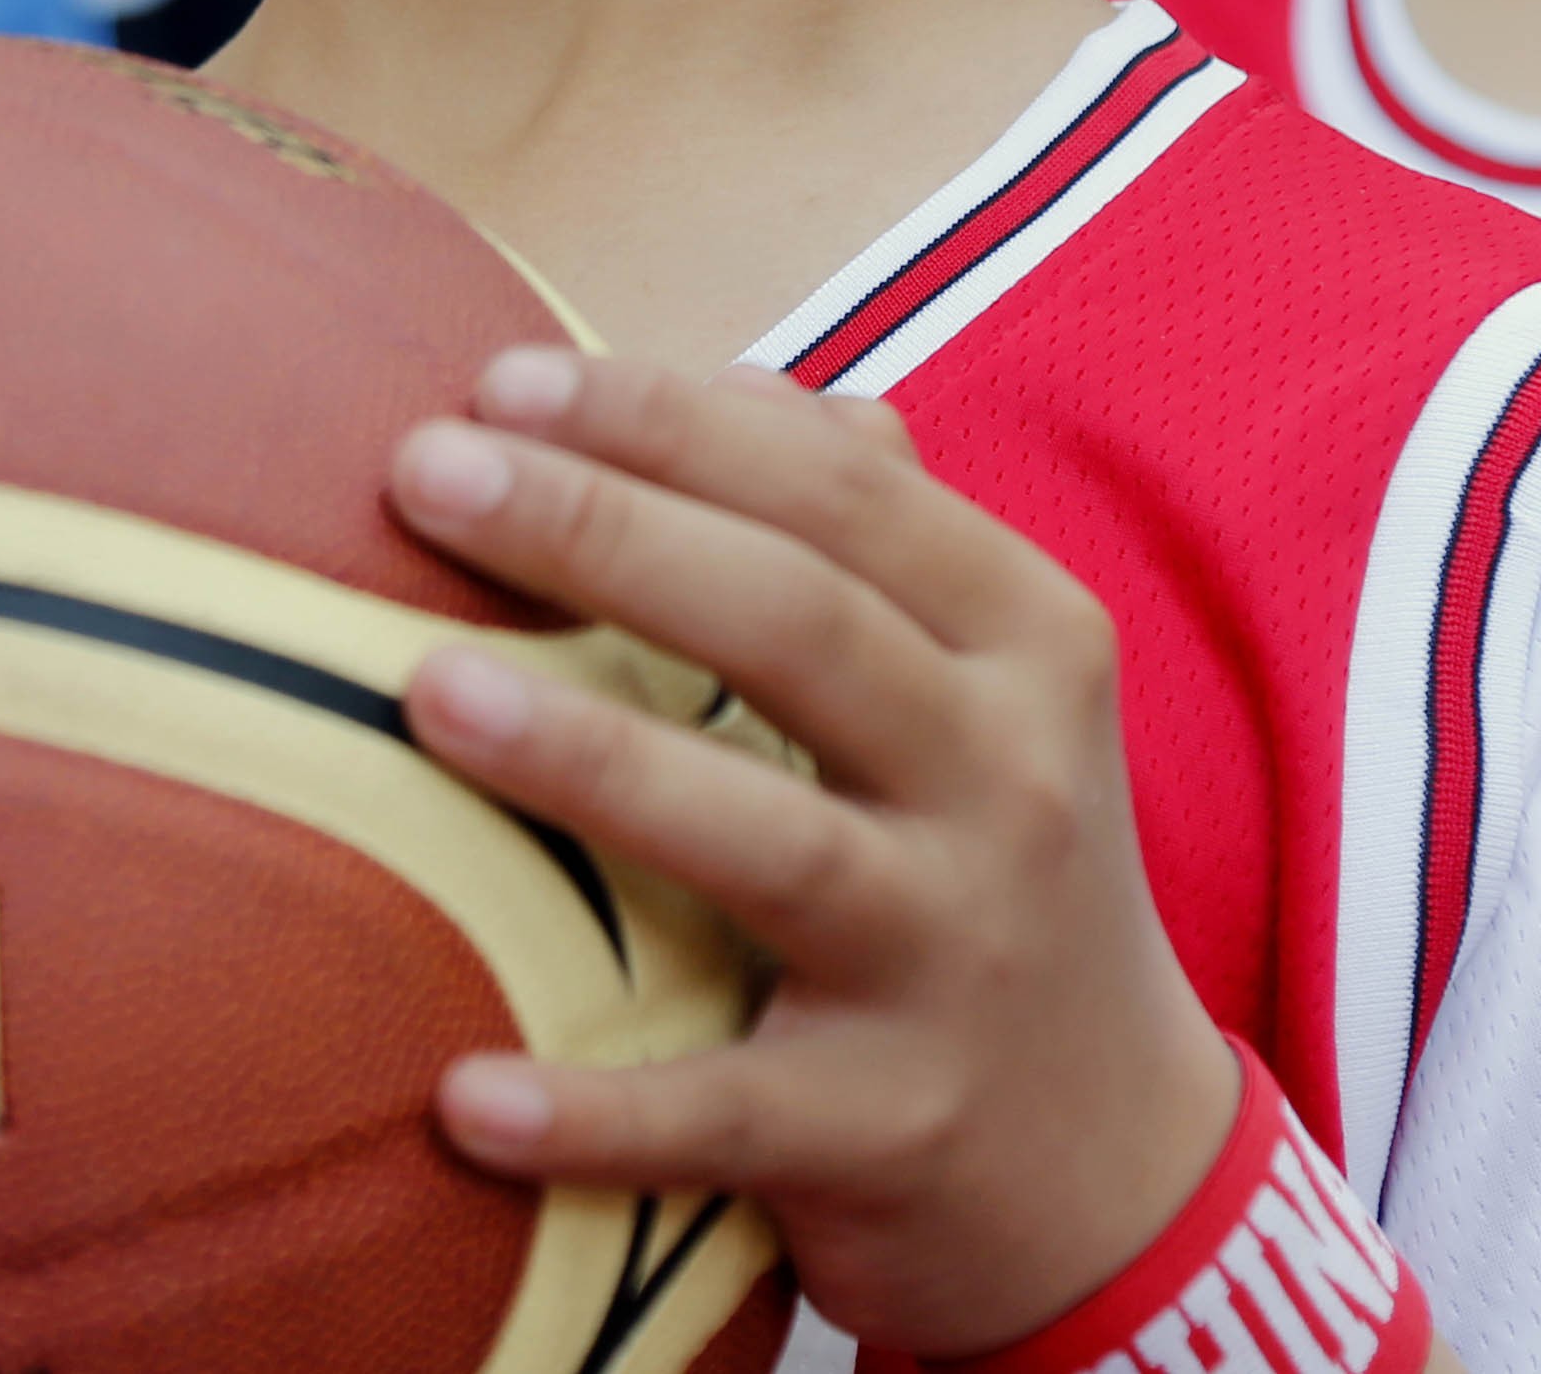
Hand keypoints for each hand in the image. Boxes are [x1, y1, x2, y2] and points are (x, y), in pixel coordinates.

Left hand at [385, 350, 1242, 1356]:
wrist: (1115, 1162)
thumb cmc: (995, 867)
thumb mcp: (995, 684)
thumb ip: (877, 531)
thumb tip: (740, 380)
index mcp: (1029, 641)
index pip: (844, 491)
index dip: (670, 423)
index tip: (500, 379)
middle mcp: (1010, 782)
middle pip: (801, 624)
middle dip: (605, 530)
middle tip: (425, 470)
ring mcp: (957, 958)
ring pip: (772, 842)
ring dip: (595, 761)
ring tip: (427, 695)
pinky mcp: (892, 1127)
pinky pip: (726, 1112)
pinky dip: (598, 1110)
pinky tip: (462, 1098)